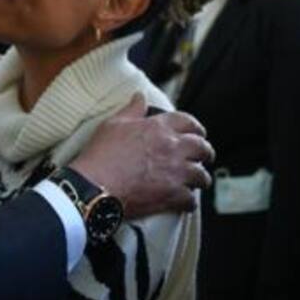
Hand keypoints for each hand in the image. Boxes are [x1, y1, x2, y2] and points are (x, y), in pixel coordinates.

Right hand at [72, 92, 213, 216]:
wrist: (94, 186)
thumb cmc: (101, 154)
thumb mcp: (113, 124)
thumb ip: (132, 109)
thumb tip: (140, 96)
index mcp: (159, 128)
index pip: (188, 122)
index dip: (196, 128)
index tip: (197, 133)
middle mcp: (172, 147)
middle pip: (202, 148)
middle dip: (205, 153)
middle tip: (203, 157)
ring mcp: (175, 172)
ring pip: (201, 176)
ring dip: (199, 179)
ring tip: (196, 182)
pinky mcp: (172, 195)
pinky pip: (191, 200)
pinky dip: (189, 203)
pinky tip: (185, 203)